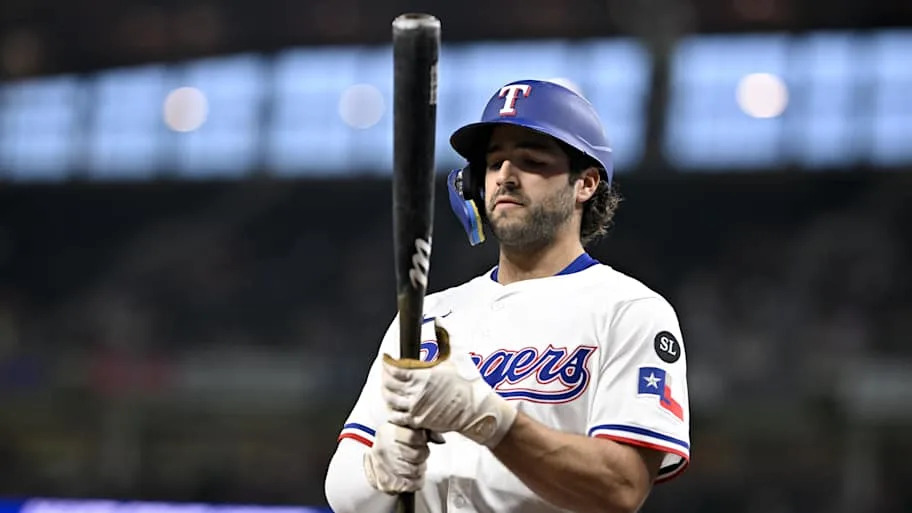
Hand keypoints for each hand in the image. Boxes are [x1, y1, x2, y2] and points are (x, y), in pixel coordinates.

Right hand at [363, 422, 434, 493]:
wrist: (374, 461)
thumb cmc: (392, 443)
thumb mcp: (403, 429)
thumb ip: (422, 430)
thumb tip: (440, 439)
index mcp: (388, 431)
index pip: (414, 436)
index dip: (422, 440)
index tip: (420, 441)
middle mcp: (384, 448)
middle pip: (417, 454)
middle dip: (422, 455)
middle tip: (416, 455)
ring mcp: (384, 466)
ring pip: (417, 470)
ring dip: (420, 468)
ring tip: (412, 464)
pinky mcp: (388, 483)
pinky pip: (414, 484)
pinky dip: (417, 481)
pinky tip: (411, 475)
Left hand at [381, 322, 517, 447]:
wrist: (478, 409)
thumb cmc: (469, 382)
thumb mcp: (458, 354)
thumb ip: (445, 334)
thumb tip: (438, 319)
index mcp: (425, 376)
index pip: (395, 369)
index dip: (387, 362)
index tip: (387, 357)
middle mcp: (417, 393)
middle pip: (389, 384)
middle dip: (385, 374)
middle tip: (386, 368)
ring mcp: (417, 409)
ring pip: (390, 399)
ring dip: (387, 391)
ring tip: (389, 384)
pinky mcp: (419, 421)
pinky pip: (397, 416)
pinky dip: (392, 408)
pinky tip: (396, 402)